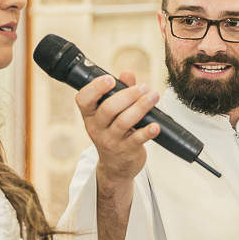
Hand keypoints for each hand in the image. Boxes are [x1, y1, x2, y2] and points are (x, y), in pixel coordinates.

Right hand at [76, 70, 160, 186]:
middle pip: (108, 109)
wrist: (116, 166)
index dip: (95, 88)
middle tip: (143, 87)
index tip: (110, 79)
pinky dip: (147, 132)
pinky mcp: (126, 151)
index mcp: (90, 115)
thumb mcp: (113, 112)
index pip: (83, 100)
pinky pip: (137, 140)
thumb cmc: (114, 132)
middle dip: (128, 95)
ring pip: (124, 122)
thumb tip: (127, 73)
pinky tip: (155, 125)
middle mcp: (97, 128)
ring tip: (154, 96)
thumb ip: (121, 90)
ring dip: (141, 107)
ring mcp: (110, 141)